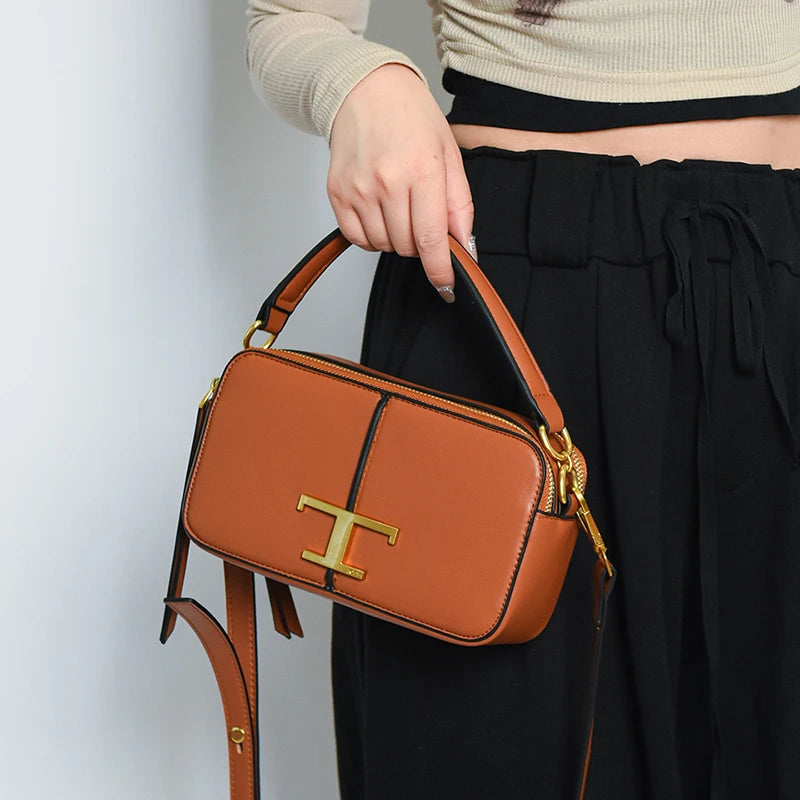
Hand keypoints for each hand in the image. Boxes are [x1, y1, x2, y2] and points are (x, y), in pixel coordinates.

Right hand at [327, 63, 475, 301]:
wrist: (365, 91)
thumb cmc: (412, 119)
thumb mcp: (449, 155)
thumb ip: (459, 206)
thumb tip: (466, 248)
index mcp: (422, 170)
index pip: (431, 239)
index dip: (439, 270)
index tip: (446, 286)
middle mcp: (387, 182)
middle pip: (408, 247)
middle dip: (421, 244)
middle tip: (422, 217)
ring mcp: (358, 189)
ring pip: (384, 246)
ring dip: (397, 239)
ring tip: (399, 207)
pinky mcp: (338, 194)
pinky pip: (359, 239)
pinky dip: (373, 236)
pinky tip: (379, 213)